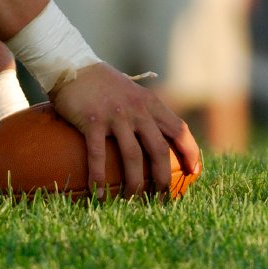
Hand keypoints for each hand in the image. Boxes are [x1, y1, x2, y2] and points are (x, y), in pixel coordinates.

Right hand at [49, 63, 200, 197]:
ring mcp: (116, 115)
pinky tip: (98, 194)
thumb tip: (158, 138)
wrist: (73, 65)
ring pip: (132, 157)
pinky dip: (98, 177)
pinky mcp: (93, 121)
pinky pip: (98, 155)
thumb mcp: (132, 93)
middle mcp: (138, 110)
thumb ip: (146, 111)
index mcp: (151, 104)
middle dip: (163, 178)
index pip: (179, 130)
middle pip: (159, 150)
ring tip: (132, 202)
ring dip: (134, 184)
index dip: (191, 152)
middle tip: (162, 199)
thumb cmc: (103, 84)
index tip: (195, 172)